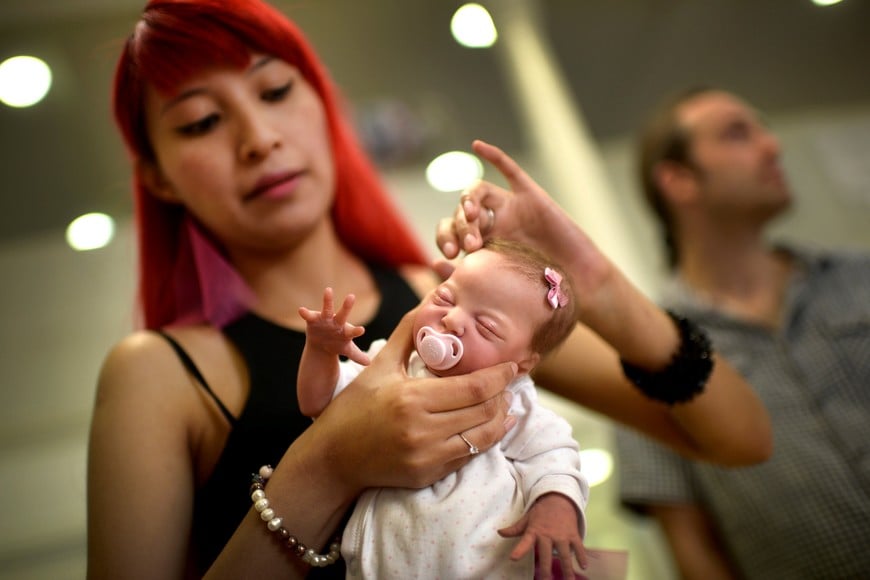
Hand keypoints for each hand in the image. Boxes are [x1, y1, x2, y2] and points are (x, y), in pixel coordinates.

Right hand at [298, 287, 369, 365]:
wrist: (321, 342)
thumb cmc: (337, 344)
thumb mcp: (347, 350)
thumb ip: (357, 355)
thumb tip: (369, 363)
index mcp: (346, 332)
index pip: (353, 331)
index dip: (356, 331)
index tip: (362, 330)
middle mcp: (337, 323)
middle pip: (342, 315)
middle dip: (346, 307)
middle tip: (352, 297)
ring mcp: (325, 320)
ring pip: (327, 309)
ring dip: (327, 300)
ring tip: (328, 290)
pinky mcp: (313, 319)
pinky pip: (309, 315)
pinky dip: (305, 313)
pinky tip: (301, 310)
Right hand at [312, 306, 518, 490]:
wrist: (331, 458)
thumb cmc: (353, 408)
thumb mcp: (378, 366)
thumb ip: (407, 334)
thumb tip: (430, 300)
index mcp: (412, 398)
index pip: (473, 388)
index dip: (500, 376)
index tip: (512, 365)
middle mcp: (422, 430)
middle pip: (483, 412)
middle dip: (503, 396)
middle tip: (509, 383)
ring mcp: (427, 457)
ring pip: (482, 438)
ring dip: (500, 420)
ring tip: (505, 404)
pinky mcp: (427, 475)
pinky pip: (468, 456)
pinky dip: (484, 440)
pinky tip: (490, 427)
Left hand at [435, 140, 611, 315]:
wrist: (575, 286)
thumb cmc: (538, 293)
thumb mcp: (495, 286)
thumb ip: (463, 276)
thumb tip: (433, 262)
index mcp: (480, 244)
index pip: (450, 230)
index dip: (445, 237)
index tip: (450, 255)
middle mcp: (492, 223)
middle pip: (463, 211)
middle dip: (460, 226)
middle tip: (468, 246)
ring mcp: (511, 208)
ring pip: (479, 190)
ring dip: (469, 200)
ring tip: (470, 215)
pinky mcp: (531, 197)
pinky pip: (511, 171)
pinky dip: (494, 157)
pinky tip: (477, 146)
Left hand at [498, 493, 587, 579]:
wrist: (559, 498)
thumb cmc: (541, 512)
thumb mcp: (527, 518)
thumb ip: (515, 529)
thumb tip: (499, 532)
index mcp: (534, 531)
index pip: (525, 541)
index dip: (519, 550)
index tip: (513, 558)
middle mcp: (548, 535)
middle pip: (546, 555)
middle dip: (546, 570)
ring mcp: (562, 535)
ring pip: (565, 555)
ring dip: (567, 569)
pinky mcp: (573, 534)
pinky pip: (578, 547)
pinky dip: (581, 556)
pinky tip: (584, 566)